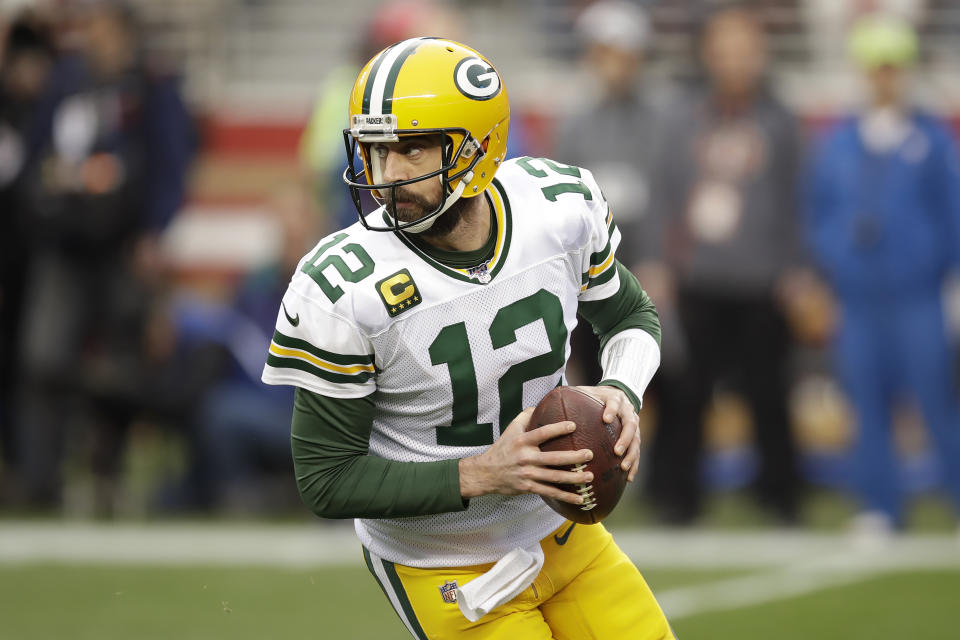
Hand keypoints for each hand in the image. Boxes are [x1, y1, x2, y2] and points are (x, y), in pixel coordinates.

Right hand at [459, 408, 594, 505]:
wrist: (486, 473)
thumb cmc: (502, 449)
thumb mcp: (510, 430)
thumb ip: (525, 417)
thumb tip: (539, 405)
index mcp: (523, 441)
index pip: (542, 433)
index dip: (558, 429)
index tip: (573, 426)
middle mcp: (526, 458)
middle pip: (554, 458)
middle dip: (574, 457)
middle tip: (589, 454)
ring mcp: (528, 474)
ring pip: (555, 477)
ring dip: (574, 478)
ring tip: (589, 476)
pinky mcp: (529, 487)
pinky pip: (550, 492)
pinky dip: (565, 496)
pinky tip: (579, 499)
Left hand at [573, 385, 640, 481]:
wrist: (618, 394)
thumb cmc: (597, 396)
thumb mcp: (586, 391)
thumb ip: (573, 396)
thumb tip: (548, 400)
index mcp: (616, 399)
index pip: (614, 402)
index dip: (612, 410)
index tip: (606, 419)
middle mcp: (628, 411)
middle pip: (631, 425)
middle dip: (624, 439)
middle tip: (616, 452)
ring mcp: (634, 424)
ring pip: (636, 440)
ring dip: (631, 455)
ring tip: (623, 467)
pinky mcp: (636, 436)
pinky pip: (636, 451)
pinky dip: (634, 464)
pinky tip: (628, 478)